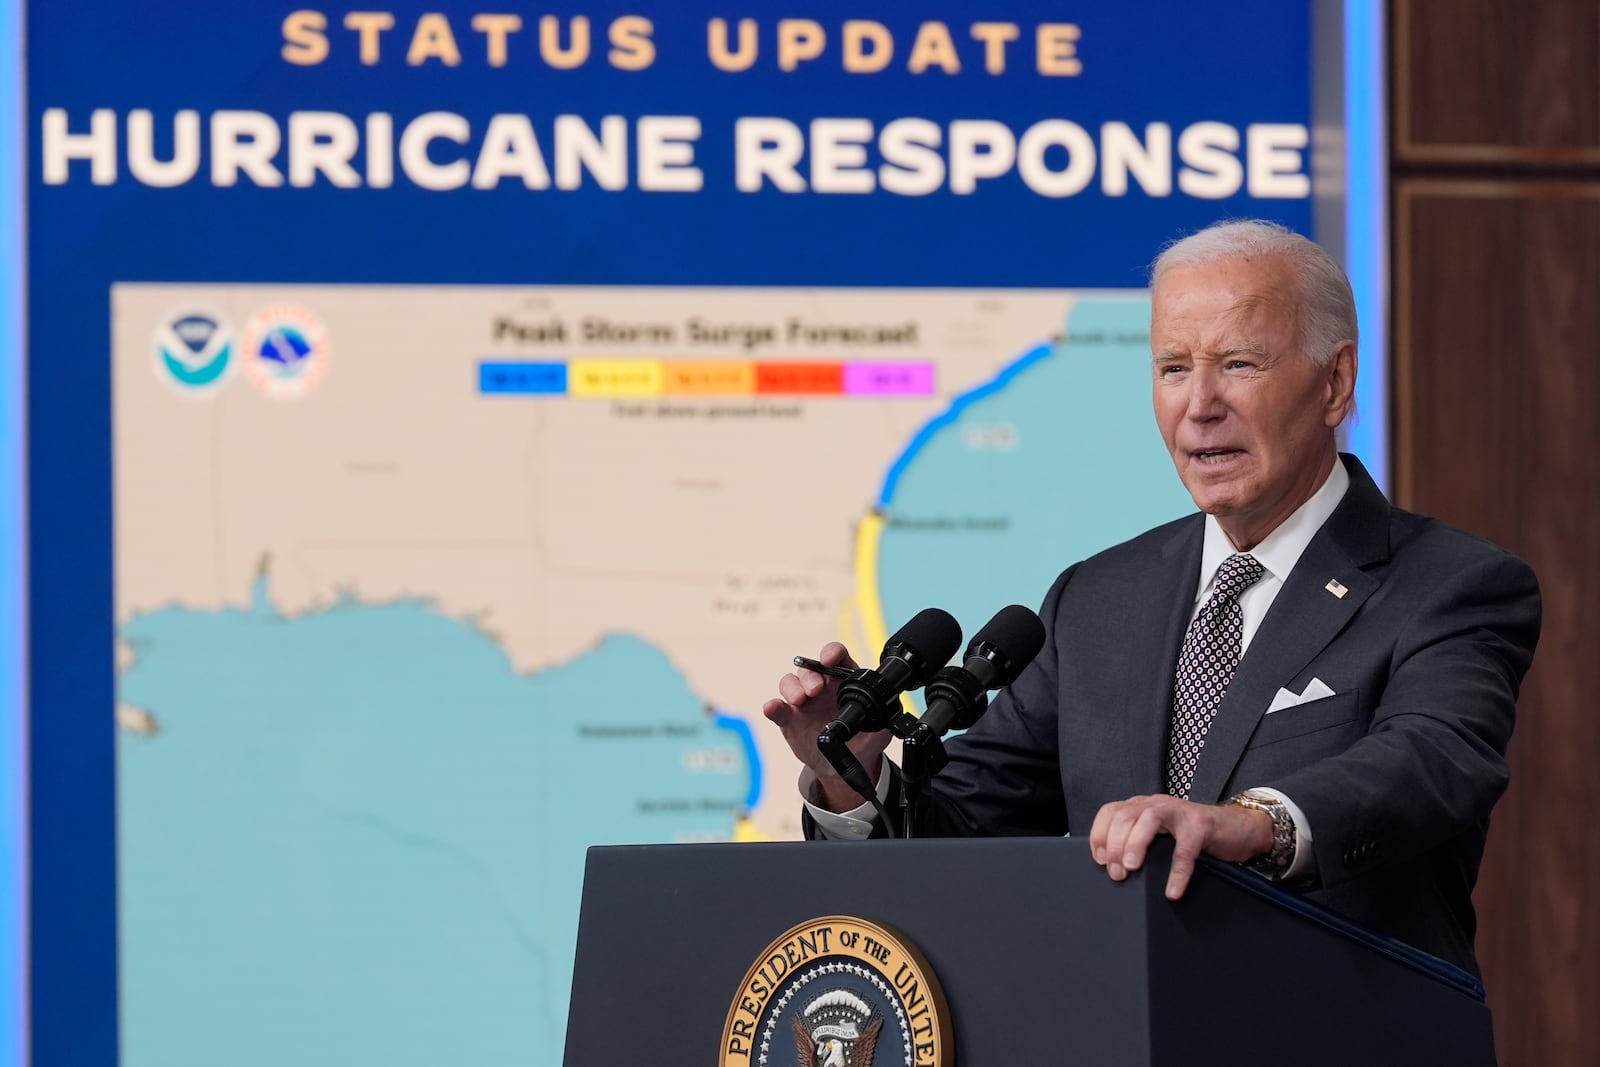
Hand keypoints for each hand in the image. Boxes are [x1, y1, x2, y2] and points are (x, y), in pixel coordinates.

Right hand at [762, 642, 892, 811]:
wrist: (843, 768)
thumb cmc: (861, 742)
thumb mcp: (878, 732)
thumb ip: (883, 722)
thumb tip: (887, 718)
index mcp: (844, 682)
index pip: (837, 657)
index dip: (832, 653)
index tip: (829, 659)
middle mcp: (821, 687)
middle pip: (810, 668)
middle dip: (811, 675)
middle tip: (816, 690)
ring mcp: (803, 701)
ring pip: (791, 682)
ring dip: (792, 687)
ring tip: (799, 700)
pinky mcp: (789, 719)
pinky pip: (778, 709)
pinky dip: (773, 706)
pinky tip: (772, 708)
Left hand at [1088, 794, 1273, 899]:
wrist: (1240, 827)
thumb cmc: (1195, 836)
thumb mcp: (1162, 836)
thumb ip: (1140, 842)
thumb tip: (1114, 870)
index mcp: (1142, 806)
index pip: (1111, 812)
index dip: (1099, 834)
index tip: (1098, 860)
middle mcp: (1156, 804)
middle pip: (1124, 816)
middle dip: (1114, 845)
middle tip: (1116, 873)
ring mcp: (1180, 811)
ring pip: (1148, 820)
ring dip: (1135, 844)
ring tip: (1132, 869)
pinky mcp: (1201, 825)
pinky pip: (1185, 848)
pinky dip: (1177, 871)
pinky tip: (1173, 890)